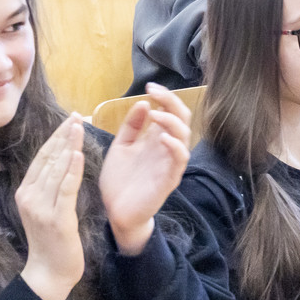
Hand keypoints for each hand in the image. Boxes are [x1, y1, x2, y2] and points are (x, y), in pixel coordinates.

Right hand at [16, 115, 87, 299]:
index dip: (56, 136)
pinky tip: (78, 153)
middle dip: (63, 135)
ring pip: (56, 169)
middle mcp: (29, 196)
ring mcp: (41, 207)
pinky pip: (65, 189)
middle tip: (77, 115)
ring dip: (68, 145)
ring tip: (79, 126)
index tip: (70, 119)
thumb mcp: (46, 208)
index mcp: (26, 192)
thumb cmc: (52, 240)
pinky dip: (72, 170)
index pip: (41, 157)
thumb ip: (50, 186)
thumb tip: (62, 160)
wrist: (49, 272)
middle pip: (48, 158)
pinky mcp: (56, 218)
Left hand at [98, 84, 191, 255]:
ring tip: (155, 115)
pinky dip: (174, 145)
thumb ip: (131, 127)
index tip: (149, 86)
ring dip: (172, 122)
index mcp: (156, 139)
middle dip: (171, 101)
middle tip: (155, 92)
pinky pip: (179, 159)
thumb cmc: (119, 181)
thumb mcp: (120, 147)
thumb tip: (144, 103)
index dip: (164, 96)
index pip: (170, 111)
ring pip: (184, 136)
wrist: (115, 212)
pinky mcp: (169, 179)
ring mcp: (170, 163)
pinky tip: (162, 138)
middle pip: (182, 118)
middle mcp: (167, 148)